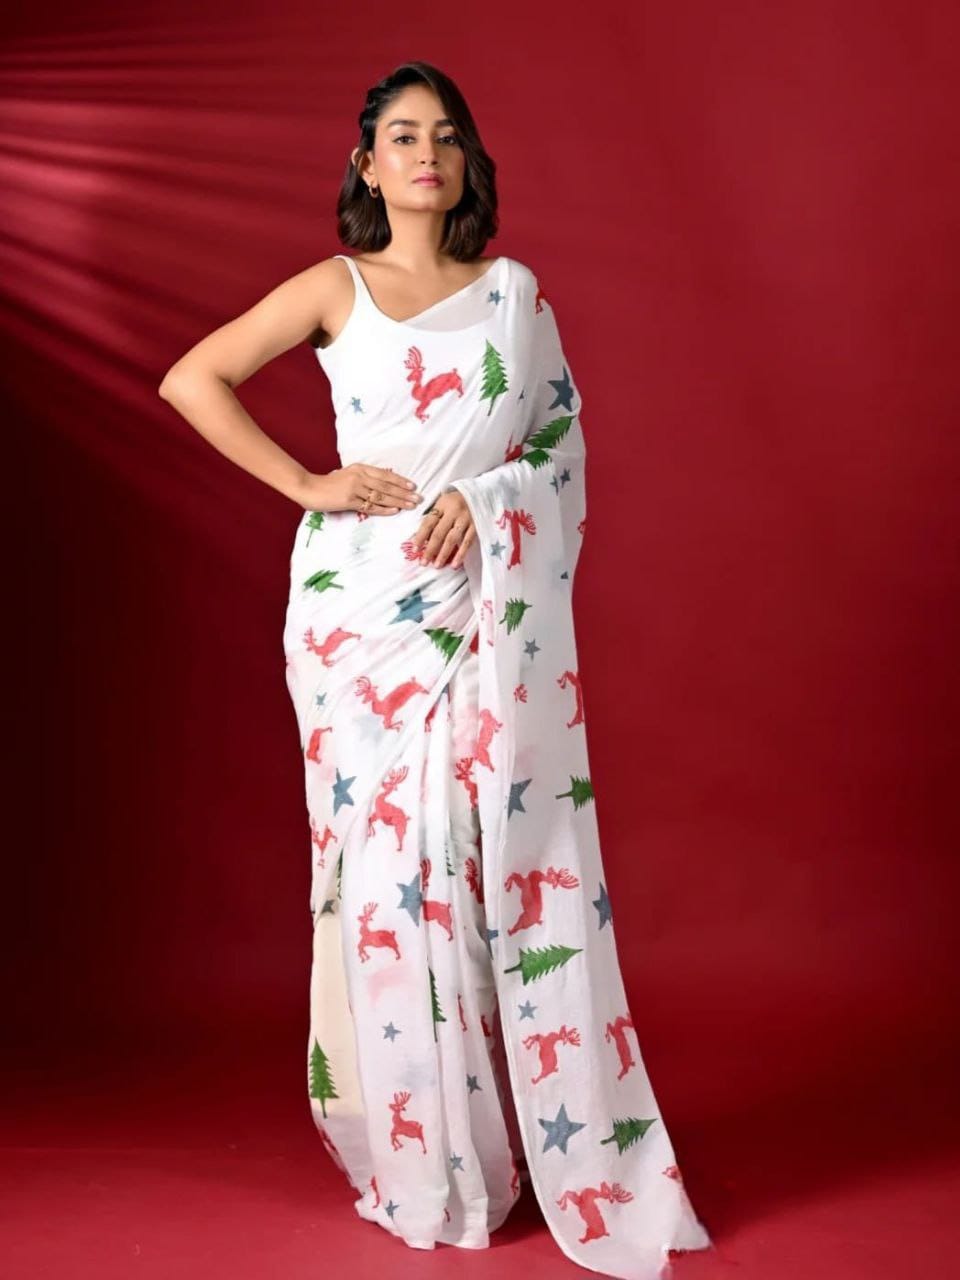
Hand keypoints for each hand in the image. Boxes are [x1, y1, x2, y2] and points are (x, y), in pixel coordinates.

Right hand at [298, 464, 422, 514]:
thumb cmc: (328, 484)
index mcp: (360, 468)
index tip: (413, 486)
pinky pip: (370, 506)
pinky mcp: (349, 500)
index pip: (385, 474)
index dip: (400, 481)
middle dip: (404, 493)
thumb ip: (362, 478)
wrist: (309, 488)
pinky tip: (395, 511)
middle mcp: (359, 476)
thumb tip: (379, 484)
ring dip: (398, 501)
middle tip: (419, 498)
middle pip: (387, 485)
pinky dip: (384, 509)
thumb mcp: (347, 475)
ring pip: (381, 496)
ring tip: (411, 506)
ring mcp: (354, 488)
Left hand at [411, 490, 476, 568]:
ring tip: (437, 565)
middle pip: (439, 533)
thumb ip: (434, 518)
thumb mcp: (443, 503)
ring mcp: (465, 519)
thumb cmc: (456, 501)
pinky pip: (467, 542)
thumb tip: (422, 540)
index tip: (415, 549)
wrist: (480, 493)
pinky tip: (455, 564)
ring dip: (443, 554)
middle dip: (430, 549)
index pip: (428, 523)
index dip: (420, 536)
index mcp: (442, 505)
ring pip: (452, 539)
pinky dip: (461, 554)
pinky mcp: (476, 526)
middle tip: (424, 562)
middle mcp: (453, 512)